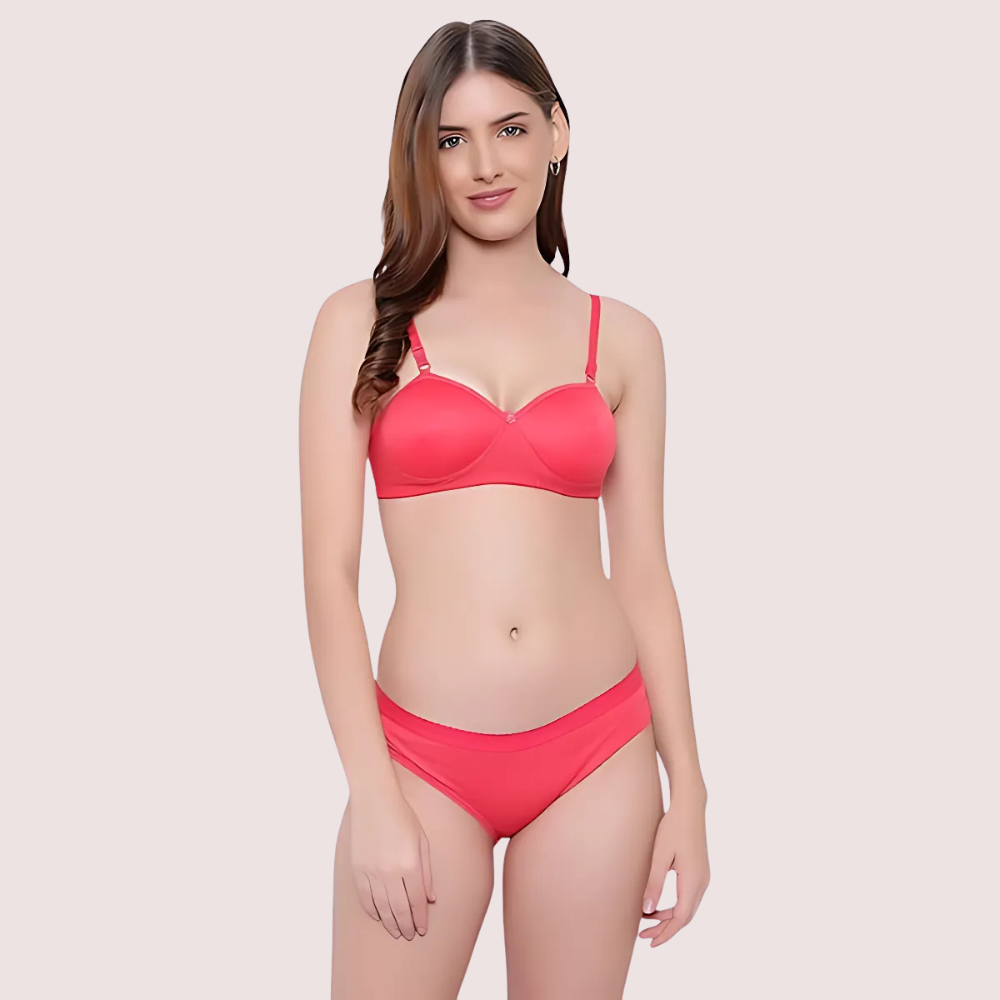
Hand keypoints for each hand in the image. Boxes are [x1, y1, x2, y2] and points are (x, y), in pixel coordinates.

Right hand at [349, 788, 435, 940]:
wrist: (374, 799)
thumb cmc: (403, 816)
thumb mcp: (422, 841)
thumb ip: (426, 872)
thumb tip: (430, 899)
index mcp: (410, 865)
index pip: (417, 902)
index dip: (420, 919)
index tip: (423, 930)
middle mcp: (390, 872)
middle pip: (399, 910)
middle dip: (406, 926)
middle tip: (410, 936)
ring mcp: (372, 872)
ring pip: (381, 908)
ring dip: (390, 923)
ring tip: (397, 932)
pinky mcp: (357, 869)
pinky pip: (365, 898)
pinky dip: (372, 911)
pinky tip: (378, 917)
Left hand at [638, 793, 708, 946]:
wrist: (689, 808)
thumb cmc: (673, 828)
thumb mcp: (659, 856)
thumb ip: (654, 883)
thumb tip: (648, 910)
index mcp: (693, 881)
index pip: (680, 918)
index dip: (665, 933)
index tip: (650, 941)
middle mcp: (702, 883)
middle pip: (685, 917)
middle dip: (666, 929)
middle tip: (644, 936)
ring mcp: (703, 877)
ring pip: (688, 908)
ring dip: (669, 918)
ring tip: (648, 921)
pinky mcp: (700, 871)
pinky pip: (689, 898)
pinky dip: (675, 907)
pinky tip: (660, 906)